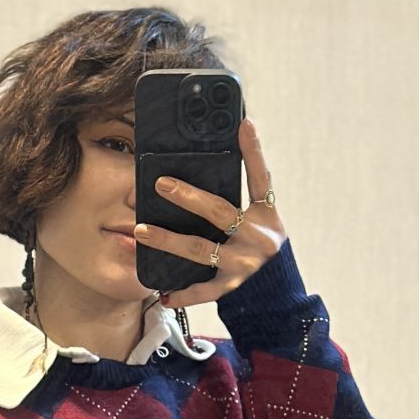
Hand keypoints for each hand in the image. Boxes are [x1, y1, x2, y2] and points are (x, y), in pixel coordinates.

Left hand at [136, 118, 287, 309]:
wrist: (278, 292)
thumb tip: (212, 164)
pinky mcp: (232, 288)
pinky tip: (164, 294)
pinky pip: (203, 291)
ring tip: (141, 231)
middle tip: (161, 184)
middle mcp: (257, 238)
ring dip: (168, 240)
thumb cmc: (261, 247)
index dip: (254, 151)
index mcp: (267, 216)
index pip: (261, 179)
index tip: (244, 124)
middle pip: (219, 212)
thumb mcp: (261, 221)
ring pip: (201, 249)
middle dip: (188, 197)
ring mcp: (244, 264)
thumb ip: (241, 199)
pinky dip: (183, 294)